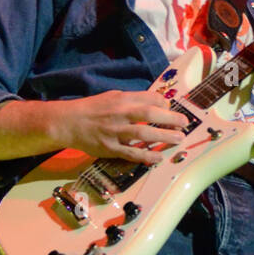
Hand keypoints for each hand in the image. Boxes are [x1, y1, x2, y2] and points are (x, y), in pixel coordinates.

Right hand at [53, 89, 189, 164]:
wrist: (68, 122)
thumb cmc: (92, 109)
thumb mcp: (112, 97)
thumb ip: (132, 100)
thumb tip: (155, 102)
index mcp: (121, 99)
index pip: (148, 98)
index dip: (164, 103)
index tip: (172, 108)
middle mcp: (120, 113)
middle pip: (149, 114)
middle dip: (170, 118)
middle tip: (185, 123)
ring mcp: (115, 131)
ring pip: (143, 134)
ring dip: (163, 136)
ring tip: (179, 139)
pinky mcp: (110, 148)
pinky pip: (131, 153)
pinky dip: (146, 155)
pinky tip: (159, 157)